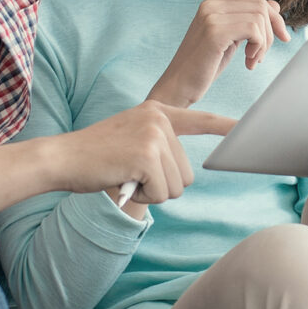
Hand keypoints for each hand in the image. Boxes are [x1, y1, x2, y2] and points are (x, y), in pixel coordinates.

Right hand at [58, 101, 235, 205]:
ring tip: (128, 177)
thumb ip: (157, 146)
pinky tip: (124, 182)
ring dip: (153, 192)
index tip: (246, 129)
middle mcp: (159, 119)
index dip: (225, 128)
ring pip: (177, 185)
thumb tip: (183, 174)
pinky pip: (163, 193)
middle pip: (187, 172)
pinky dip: (144, 197)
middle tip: (133, 176)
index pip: (200, 119)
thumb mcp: (130, 140)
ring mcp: (154, 135)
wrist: (62, 158)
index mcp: (157, 112)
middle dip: (163, 185)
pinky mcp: (147, 156)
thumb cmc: (94, 157)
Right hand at [147, 0, 289, 107]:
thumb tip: (275, 7)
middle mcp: (211, 5)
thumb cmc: (203, 67)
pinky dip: (258, 47)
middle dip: (271, 32)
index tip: (282, 38)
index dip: (275, 19)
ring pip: (259, 18)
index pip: (257, 0)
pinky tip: (248, 62)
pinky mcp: (215, 32)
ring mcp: (211, 17)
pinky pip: (253, 30)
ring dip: (264, 44)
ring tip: (252, 61)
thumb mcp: (230, 40)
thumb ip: (247, 22)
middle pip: (261, 6)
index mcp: (213, 4)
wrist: (177, 87)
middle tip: (261, 56)